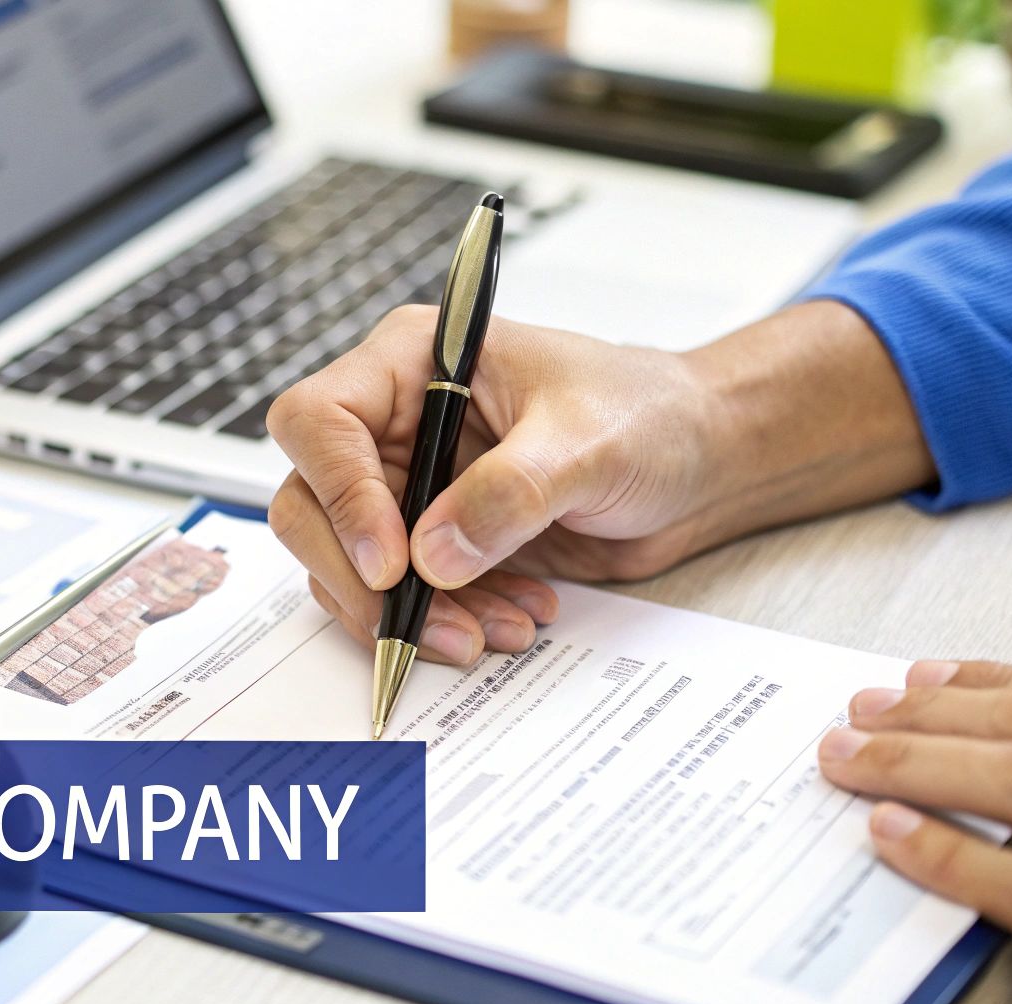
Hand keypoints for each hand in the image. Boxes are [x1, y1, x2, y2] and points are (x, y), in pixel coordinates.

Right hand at [266, 305, 723, 663]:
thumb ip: (510, 494)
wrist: (698, 461)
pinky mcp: (437, 538)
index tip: (391, 561)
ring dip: (409, 612)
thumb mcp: (588, 443)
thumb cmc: (650, 414)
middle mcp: (397, 422)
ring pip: (351, 562)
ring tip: (489, 631)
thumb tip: (432, 556)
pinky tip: (510, 618)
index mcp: (414, 363)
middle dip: (361, 576)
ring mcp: (412, 483)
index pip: (320, 421)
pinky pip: (403, 593)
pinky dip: (444, 620)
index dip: (339, 493)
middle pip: (313, 503)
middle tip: (415, 623)